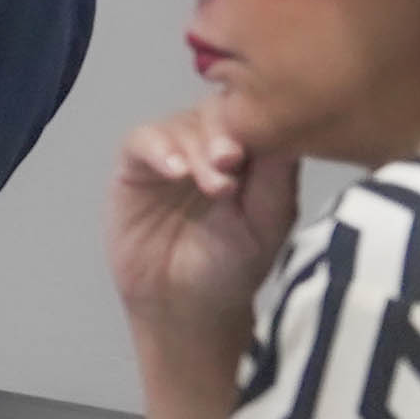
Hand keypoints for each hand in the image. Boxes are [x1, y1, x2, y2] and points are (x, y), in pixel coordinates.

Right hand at [108, 96, 297, 371]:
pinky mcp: (134, 166)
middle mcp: (210, 145)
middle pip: (218, 110)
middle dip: (226, 133)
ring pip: (182, 123)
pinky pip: (141, 141)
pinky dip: (158, 149)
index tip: (264, 145)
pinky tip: (174, 171)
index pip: (256, 116)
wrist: (184, 307)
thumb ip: (276, 175)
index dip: (259, 123)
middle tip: (231, 163)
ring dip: (197, 148)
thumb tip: (284, 123)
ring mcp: (171, 153)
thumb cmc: (233, 267)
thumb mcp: (268, 222)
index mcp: (252, 153)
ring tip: (211, 185)